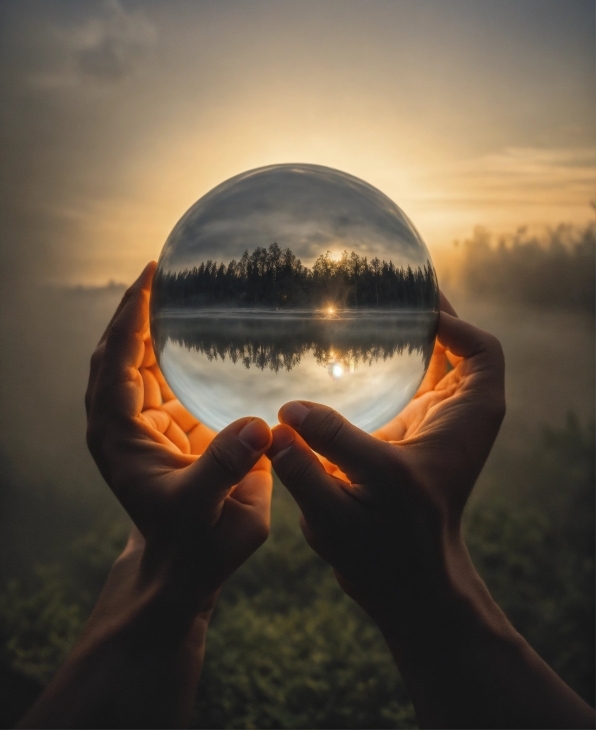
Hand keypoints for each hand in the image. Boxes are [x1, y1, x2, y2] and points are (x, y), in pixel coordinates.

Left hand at [85, 262, 272, 615]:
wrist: (186, 566)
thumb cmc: (194, 543)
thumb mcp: (209, 508)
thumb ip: (228, 467)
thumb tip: (260, 422)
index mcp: (120, 436)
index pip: (116, 362)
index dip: (130, 317)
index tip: (150, 277)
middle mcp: (125, 423)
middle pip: (118, 352)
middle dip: (136, 310)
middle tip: (163, 269)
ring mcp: (144, 424)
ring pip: (140, 362)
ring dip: (155, 326)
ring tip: (181, 291)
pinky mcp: (168, 427)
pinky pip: (166, 377)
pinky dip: (177, 351)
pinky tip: (203, 332)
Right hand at [266, 294, 503, 621]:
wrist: (408, 586)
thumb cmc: (383, 557)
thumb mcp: (339, 513)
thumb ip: (307, 466)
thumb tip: (279, 419)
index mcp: (455, 430)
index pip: (481, 353)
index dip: (454, 322)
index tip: (410, 305)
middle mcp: (454, 421)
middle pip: (459, 349)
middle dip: (426, 317)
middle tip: (381, 290)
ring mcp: (435, 428)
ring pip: (437, 364)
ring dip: (410, 336)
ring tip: (366, 309)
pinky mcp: (412, 437)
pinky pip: (413, 384)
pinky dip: (393, 362)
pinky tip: (350, 353)